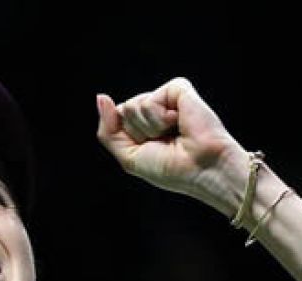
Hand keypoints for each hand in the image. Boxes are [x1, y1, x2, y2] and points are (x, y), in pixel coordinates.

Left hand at [96, 78, 244, 210]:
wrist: (201, 169)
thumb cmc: (170, 168)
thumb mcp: (129, 156)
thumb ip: (108, 130)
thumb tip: (101, 97)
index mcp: (145, 124)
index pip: (117, 119)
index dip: (128, 138)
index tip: (151, 150)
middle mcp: (155, 109)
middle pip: (123, 111)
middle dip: (138, 132)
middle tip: (164, 141)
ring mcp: (167, 98)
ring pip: (133, 105)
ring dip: (150, 127)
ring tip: (173, 133)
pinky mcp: (178, 89)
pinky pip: (149, 100)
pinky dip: (159, 117)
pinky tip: (178, 122)